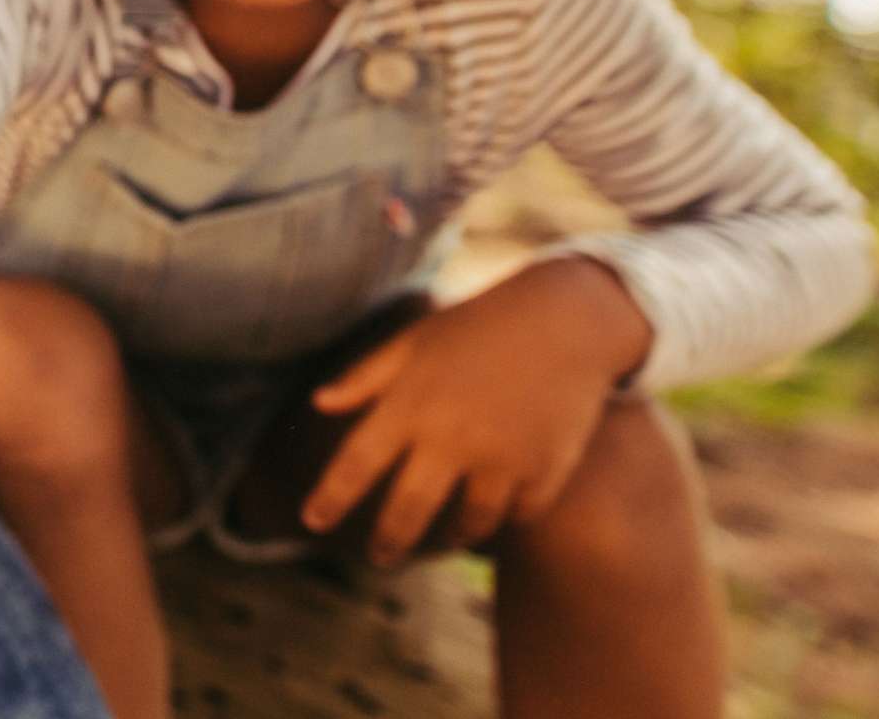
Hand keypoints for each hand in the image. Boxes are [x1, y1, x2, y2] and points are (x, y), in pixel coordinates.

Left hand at [301, 259, 656, 562]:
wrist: (567, 319)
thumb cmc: (480, 326)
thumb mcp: (416, 340)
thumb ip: (366, 377)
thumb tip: (318, 404)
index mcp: (412, 403)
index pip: (356, 463)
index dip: (330, 498)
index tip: (311, 523)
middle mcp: (452, 436)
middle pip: (408, 510)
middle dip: (388, 541)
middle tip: (380, 560)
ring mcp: (502, 457)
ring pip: (468, 524)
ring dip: (452, 535)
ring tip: (445, 536)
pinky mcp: (546, 470)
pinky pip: (518, 515)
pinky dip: (506, 518)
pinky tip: (496, 514)